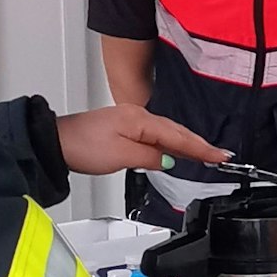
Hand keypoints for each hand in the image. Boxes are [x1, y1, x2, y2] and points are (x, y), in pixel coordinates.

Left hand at [56, 105, 230, 175]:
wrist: (56, 142)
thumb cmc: (82, 145)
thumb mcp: (121, 156)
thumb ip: (150, 158)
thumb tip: (170, 161)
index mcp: (141, 120)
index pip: (179, 137)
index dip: (201, 148)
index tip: (220, 156)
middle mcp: (139, 116)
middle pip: (177, 132)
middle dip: (200, 144)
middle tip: (220, 155)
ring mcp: (132, 121)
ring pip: (167, 133)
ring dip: (187, 144)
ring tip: (205, 154)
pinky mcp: (124, 128)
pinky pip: (156, 135)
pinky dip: (170, 143)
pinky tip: (174, 150)